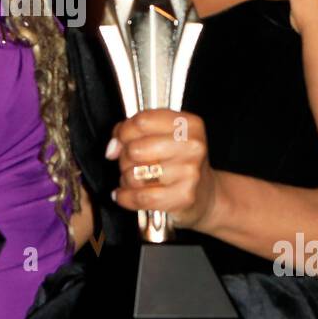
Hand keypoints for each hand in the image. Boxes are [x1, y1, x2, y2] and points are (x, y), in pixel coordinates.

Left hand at [105, 109, 217, 231]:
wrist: (205, 195)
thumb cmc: (178, 162)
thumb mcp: (162, 137)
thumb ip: (132, 132)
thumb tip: (112, 148)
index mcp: (188, 124)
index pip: (142, 121)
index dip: (123, 132)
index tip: (120, 141)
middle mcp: (192, 146)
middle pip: (135, 149)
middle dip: (125, 158)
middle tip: (131, 163)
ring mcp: (190, 172)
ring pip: (135, 175)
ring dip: (127, 179)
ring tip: (135, 179)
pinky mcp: (184, 196)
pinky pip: (140, 197)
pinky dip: (126, 197)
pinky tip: (125, 194)